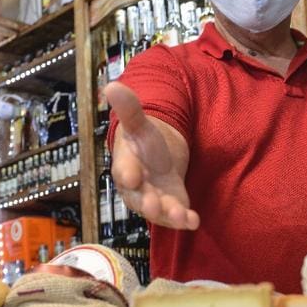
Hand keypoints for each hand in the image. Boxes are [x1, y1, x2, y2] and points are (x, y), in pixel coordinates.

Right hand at [105, 82, 199, 230]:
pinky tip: (194, 221)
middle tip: (152, 204)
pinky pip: (176, 216)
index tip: (132, 176)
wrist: (159, 156)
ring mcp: (155, 199)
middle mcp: (138, 188)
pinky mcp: (172, 206)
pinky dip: (185, 220)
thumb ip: (128, 108)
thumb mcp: (139, 123)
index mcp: (126, 166)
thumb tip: (112, 85)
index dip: (128, 174)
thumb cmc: (143, 141)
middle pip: (139, 198)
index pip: (124, 171)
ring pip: (159, 211)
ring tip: (180, 216)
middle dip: (146, 202)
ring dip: (169, 214)